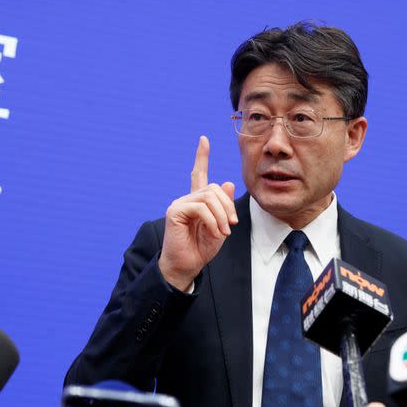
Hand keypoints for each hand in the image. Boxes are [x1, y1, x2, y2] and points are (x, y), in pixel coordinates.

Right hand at [158, 136, 237, 290]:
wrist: (187, 266)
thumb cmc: (202, 248)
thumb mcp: (220, 226)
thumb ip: (224, 207)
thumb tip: (228, 182)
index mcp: (197, 201)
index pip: (198, 174)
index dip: (201, 157)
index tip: (203, 139)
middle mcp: (187, 199)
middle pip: (213, 188)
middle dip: (228, 206)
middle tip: (231, 226)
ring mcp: (179, 204)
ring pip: (209, 197)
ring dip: (221, 216)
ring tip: (222, 233)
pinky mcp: (175, 211)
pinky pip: (200, 208)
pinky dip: (212, 221)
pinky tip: (214, 232)